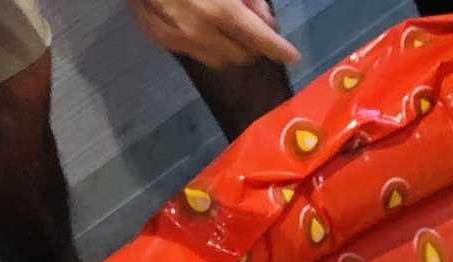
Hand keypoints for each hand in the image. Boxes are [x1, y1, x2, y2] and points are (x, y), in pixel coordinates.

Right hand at [128, 0, 298, 68]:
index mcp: (220, 9)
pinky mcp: (160, 40)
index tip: (293, 56)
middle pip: (241, 56)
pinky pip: (193, 53)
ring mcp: (177, 39)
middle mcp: (199, 31)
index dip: (279, 49)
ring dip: (230, 50)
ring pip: (218, 61)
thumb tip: (265, 21)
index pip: (259, 40)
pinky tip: (202, 27)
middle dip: (253, 47)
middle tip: (253, 30)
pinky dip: (206, 46)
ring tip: (229, 30)